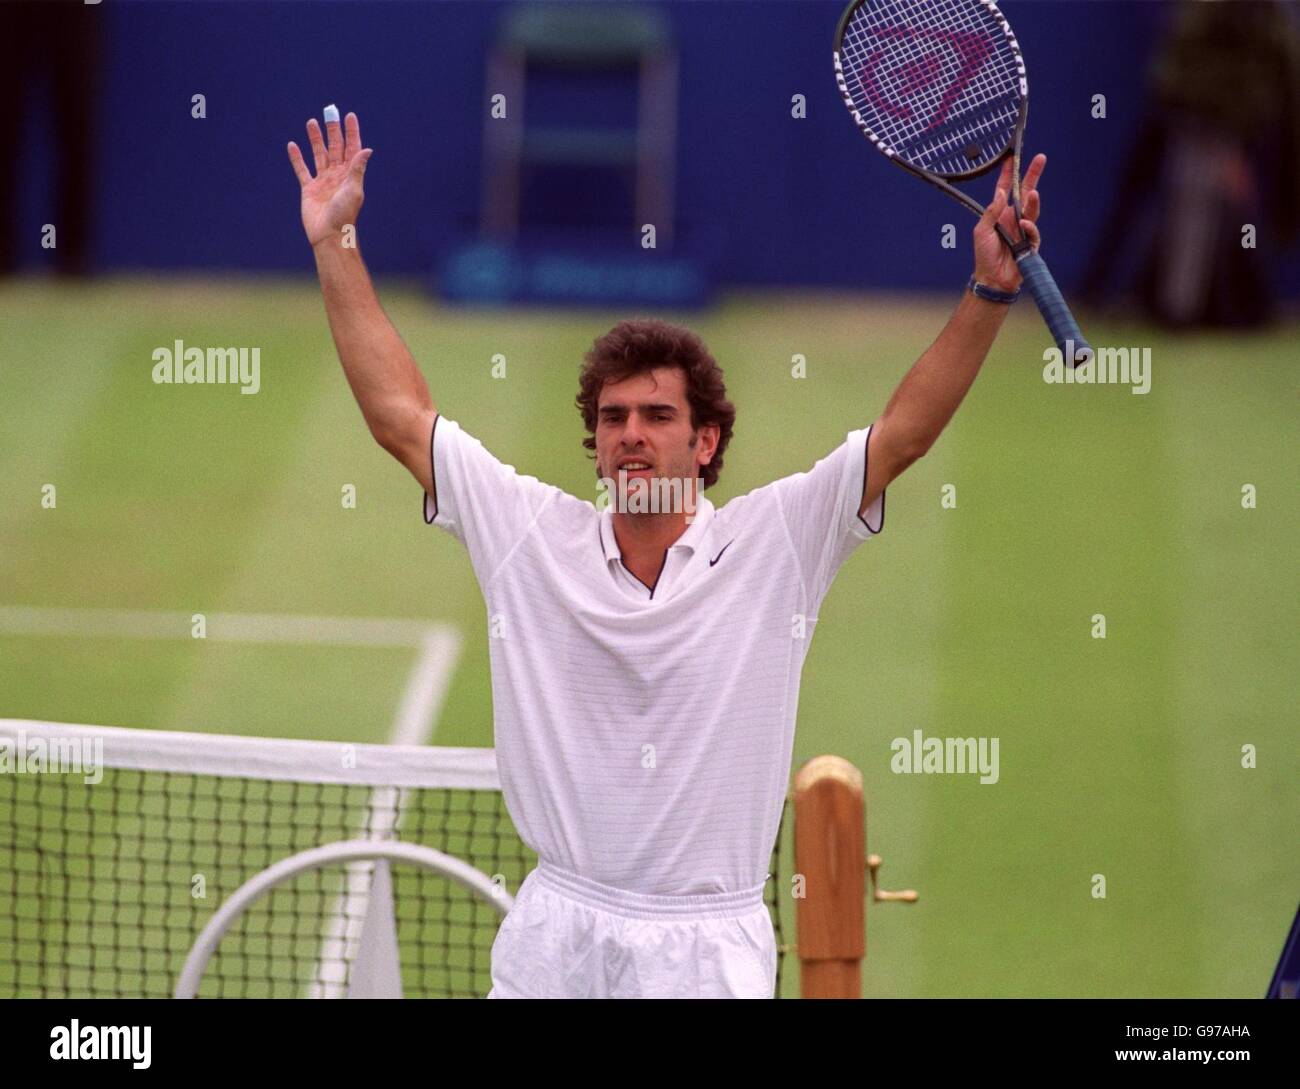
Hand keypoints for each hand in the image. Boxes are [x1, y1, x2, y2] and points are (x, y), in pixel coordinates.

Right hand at [287, 110, 372, 248]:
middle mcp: (337, 175)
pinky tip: (293, 145)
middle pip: (335, 147)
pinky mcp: (309, 189)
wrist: (329, 234)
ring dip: (315, 139)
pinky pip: (302, 170)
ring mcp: (323, 181)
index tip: (349, 116)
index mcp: (350, 175)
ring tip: (311, 122)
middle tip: (330, 112)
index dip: (351, 132)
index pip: (351, 148)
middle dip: (333, 130)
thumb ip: (357, 169)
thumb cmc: (344, 215)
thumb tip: (367, 149)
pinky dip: (297, 158)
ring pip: (319, 154)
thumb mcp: (354, 190)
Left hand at [972, 153, 1044, 293]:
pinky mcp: (1031, 243)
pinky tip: (1024, 225)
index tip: (1012, 157)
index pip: (1007, 189)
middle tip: (1041, 158)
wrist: (992, 279)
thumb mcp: (981, 230)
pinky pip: (1033, 231)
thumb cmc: (984, 256)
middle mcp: (1014, 218)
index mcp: (1000, 213)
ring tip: (1032, 193)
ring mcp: (1024, 230)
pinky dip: (1030, 227)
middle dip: (1034, 175)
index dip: (1009, 173)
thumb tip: (1002, 192)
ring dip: (1033, 201)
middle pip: (1026, 192)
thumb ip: (991, 211)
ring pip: (1033, 210)